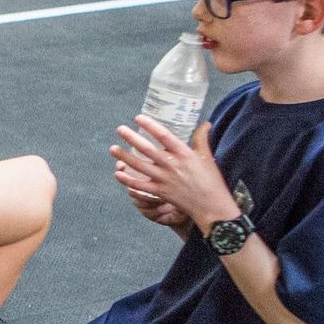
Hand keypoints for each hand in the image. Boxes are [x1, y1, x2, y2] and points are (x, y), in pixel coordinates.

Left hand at [108, 117, 237, 226]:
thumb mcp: (207, 157)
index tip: (138, 117)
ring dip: (124, 157)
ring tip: (112, 148)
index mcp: (184, 154)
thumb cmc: (211, 180)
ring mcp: (165, 179)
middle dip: (131, 138)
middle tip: (119, 129)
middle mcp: (172, 165)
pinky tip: (117, 173)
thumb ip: (202, 139)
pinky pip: (140, 185)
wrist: (211, 206)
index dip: (150, 126)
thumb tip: (205, 123)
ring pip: (140, 166)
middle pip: (147, 149)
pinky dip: (127, 180)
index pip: (164, 136)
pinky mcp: (160, 192)